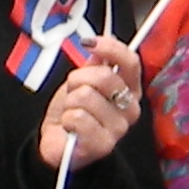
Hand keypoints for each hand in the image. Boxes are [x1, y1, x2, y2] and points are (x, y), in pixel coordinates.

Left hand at [36, 34, 146, 170]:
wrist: (58, 141)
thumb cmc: (73, 110)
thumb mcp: (82, 80)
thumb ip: (94, 64)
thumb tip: (98, 44)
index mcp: (130, 90)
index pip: (131, 62)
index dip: (110, 48)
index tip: (89, 43)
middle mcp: (130, 109)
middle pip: (104, 77)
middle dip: (78, 79)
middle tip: (72, 92)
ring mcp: (119, 129)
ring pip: (86, 96)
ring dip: (70, 102)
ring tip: (71, 112)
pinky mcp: (103, 145)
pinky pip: (78, 117)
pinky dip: (67, 118)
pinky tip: (69, 127)